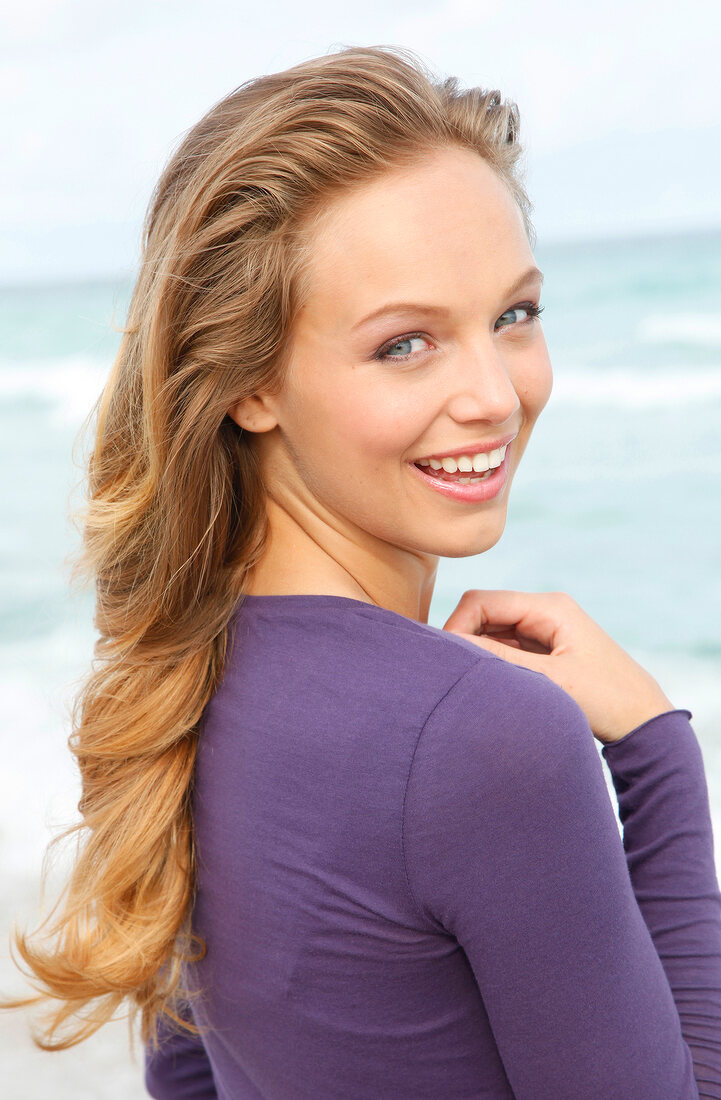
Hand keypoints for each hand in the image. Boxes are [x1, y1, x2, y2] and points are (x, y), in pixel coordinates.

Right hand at [442, 589, 674, 744]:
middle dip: (463, 638)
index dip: (456, 625)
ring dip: (477, 651)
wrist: (643, 722)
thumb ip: (498, 658)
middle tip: (450, 672)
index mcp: (549, 607)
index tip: (446, 659)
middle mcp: (545, 610)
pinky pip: (506, 647)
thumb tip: (451, 644)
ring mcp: (545, 629)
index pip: (482, 601)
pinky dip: (492, 661)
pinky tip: (487, 682)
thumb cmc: (605, 699)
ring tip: (468, 680)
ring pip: (491, 631)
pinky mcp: (545, 649)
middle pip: (484, 612)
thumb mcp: (548, 680)